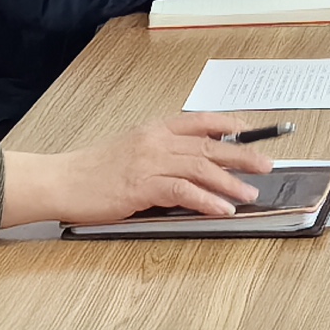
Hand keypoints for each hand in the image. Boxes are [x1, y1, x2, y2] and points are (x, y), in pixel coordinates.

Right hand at [7, 113, 280, 226]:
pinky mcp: (143, 186)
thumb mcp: (129, 150)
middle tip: (267, 164)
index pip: (199, 121)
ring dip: (231, 182)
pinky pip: (184, 192)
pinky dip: (207, 201)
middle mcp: (155, 141)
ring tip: (251, 192)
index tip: (249, 129)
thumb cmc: (92, 171)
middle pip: (209, 145)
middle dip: (242, 154)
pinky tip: (222, 208)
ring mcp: (150, 162)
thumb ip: (159, 152)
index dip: (228, 124)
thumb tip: (191, 164)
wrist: (62, 180)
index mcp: (153, 129)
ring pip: (201, 168)